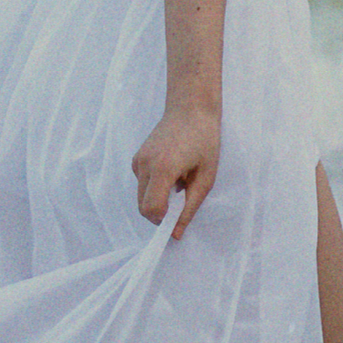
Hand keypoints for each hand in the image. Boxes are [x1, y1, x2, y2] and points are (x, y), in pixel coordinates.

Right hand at [132, 104, 219, 239]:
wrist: (190, 108)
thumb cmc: (204, 141)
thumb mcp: (205, 178)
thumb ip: (189, 207)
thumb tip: (175, 233)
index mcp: (162, 169)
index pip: (151, 209)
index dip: (163, 221)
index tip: (178, 219)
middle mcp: (144, 165)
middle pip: (143, 207)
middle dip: (160, 213)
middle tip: (182, 201)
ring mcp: (138, 160)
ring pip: (141, 196)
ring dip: (159, 199)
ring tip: (180, 182)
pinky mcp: (137, 158)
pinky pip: (142, 184)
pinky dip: (155, 187)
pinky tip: (173, 172)